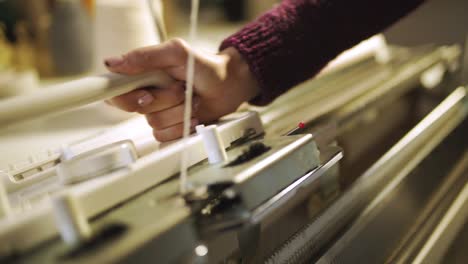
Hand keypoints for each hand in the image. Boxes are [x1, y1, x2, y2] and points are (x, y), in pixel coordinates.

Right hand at [105, 39, 259, 141]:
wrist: (229, 85)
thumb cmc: (205, 66)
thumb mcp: (177, 53)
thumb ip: (146, 56)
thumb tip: (113, 63)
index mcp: (142, 74)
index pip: (115, 90)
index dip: (125, 97)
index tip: (146, 95)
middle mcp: (146, 93)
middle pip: (137, 108)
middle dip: (164, 100)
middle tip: (181, 89)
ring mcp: (158, 111)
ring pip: (154, 123)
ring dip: (179, 112)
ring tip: (192, 99)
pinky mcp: (170, 127)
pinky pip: (165, 136)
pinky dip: (183, 126)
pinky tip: (193, 116)